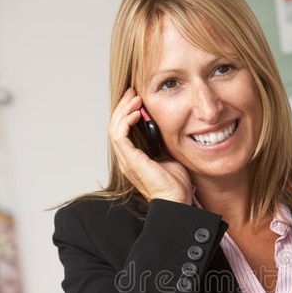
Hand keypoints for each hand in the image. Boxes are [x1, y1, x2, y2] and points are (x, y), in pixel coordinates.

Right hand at [108, 88, 192, 203]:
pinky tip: (135, 113)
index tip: (137, 98)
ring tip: (134, 98)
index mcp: (133, 158)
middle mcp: (126, 159)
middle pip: (115, 126)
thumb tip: (164, 126)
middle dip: (123, 106)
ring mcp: (126, 160)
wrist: (176, 200)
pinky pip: (120, 136)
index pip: (123, 130)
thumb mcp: (168, 156)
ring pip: (114, 128)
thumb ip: (161, 143)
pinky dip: (125, 121)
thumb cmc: (175, 184)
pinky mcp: (130, 160)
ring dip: (123, 110)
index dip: (127, 112)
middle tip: (133, 92)